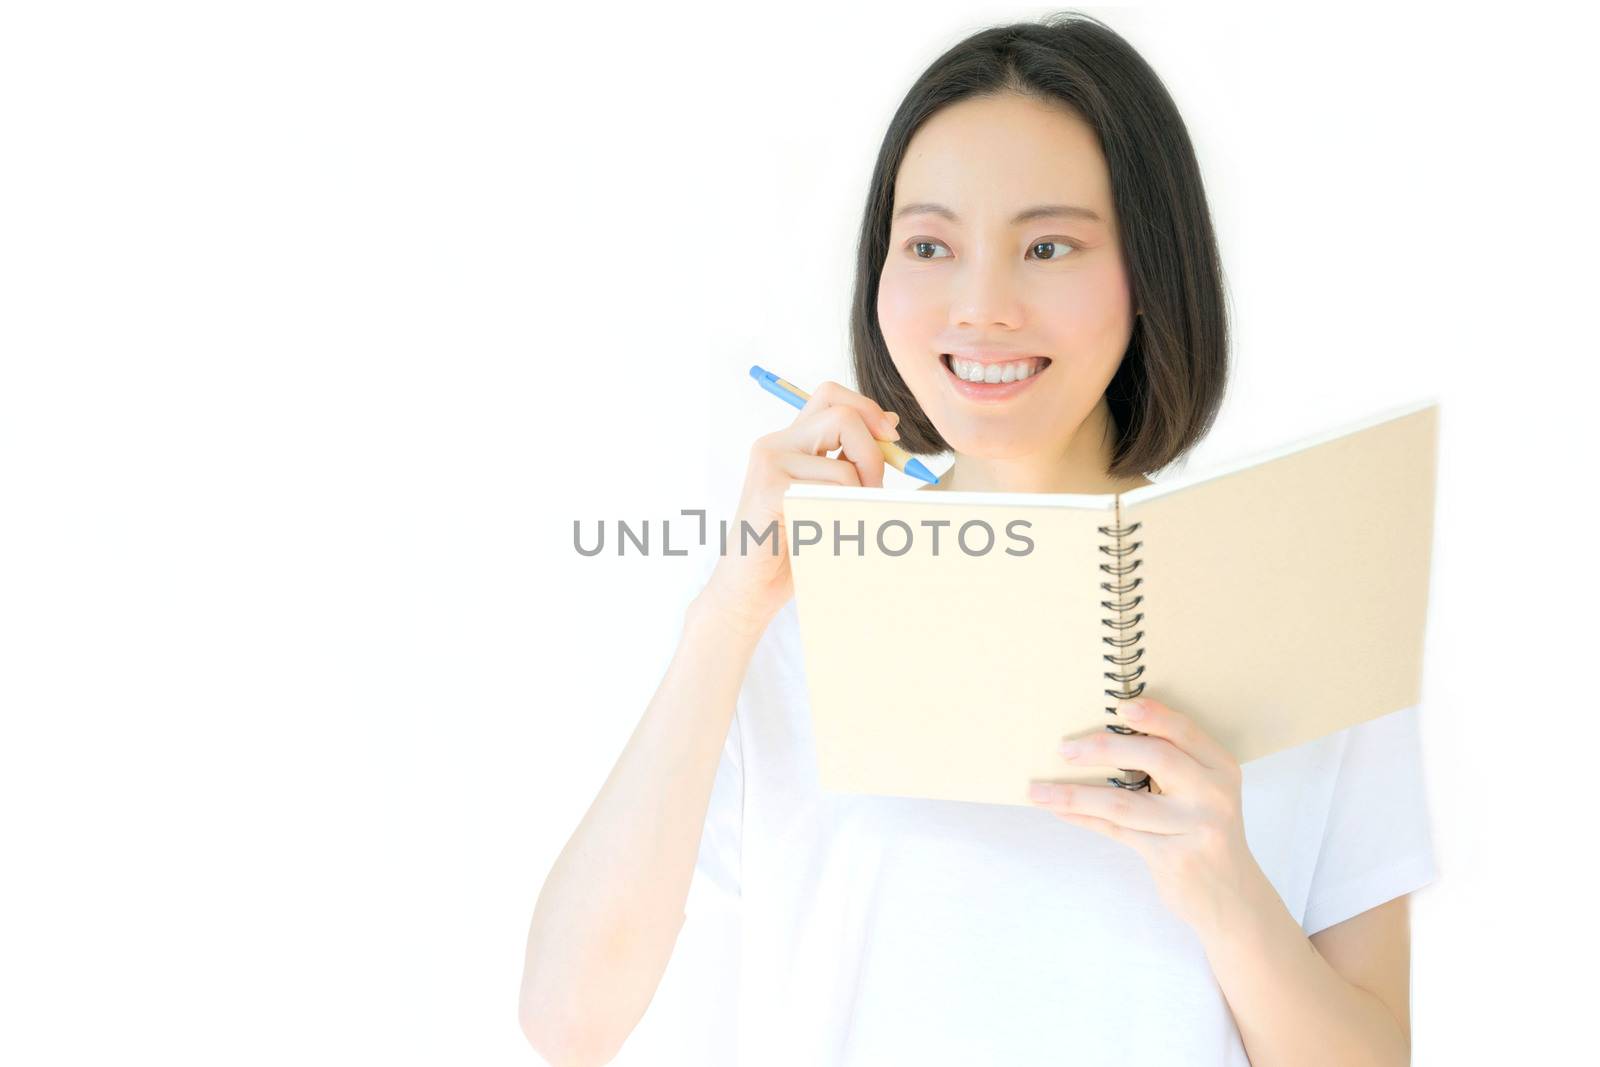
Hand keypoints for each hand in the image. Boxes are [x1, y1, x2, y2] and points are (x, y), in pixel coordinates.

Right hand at [701, 380, 898, 636]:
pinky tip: (827, 535)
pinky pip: (831, 494)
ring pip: (844, 465)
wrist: (748, 589)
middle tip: (873, 490)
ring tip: (846, 523)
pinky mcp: (769, 490)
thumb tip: (890, 422)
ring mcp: (769, 464)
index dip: (867, 408)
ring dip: (861, 498)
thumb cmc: (790, 548)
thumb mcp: (828, 496)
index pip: (831, 395)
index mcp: (789, 441)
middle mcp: (775, 444)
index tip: (890, 437)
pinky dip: (844, 517)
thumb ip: (850, 459)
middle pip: (842, 415)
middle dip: (874, 453)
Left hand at [1027, 695, 1268, 935]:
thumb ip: (1173, 764)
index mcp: (1221, 768)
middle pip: (1156, 758)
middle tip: (1064, 748)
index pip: (1184, 732)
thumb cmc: (1204, 833)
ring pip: (1124, 803)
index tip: (1119, 707)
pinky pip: (1116, 831)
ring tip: (1039, 790)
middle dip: (1104, 749)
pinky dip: (1084, 819)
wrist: (1231, 898)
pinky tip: (1059, 810)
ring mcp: (1194, 828)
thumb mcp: (1203, 793)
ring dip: (1075, 795)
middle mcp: (1213, 795)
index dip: (1153, 716)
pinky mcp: (1172, 858)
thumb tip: (1102, 737)